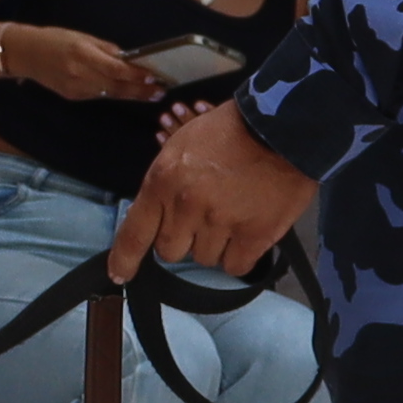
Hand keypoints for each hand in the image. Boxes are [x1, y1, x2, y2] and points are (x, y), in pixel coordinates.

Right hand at [0, 24, 163, 103]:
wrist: (25, 54)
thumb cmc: (55, 39)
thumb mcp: (82, 37)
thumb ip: (106, 50)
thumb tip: (128, 60)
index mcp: (82, 54)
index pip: (115, 69)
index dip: (136, 75)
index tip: (154, 77)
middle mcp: (79, 74)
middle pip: (116, 86)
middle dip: (140, 90)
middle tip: (161, 92)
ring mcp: (75, 88)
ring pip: (109, 94)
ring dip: (131, 94)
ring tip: (150, 93)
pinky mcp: (72, 96)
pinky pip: (98, 95)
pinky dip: (114, 93)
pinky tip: (127, 91)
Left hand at [107, 105, 316, 280]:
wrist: (281, 127)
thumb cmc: (230, 130)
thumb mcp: (182, 144)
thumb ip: (165, 184)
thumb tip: (156, 219)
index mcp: (163, 181)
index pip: (135, 232)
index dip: (124, 259)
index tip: (120, 275)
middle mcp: (186, 206)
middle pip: (170, 251)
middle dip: (183, 239)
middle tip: (203, 218)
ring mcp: (221, 222)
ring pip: (205, 259)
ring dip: (215, 244)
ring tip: (232, 216)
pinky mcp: (254, 235)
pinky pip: (235, 266)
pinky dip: (240, 255)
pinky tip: (247, 234)